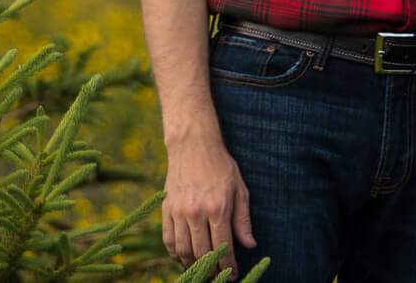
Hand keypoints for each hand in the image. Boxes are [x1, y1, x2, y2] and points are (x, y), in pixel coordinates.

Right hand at [161, 134, 255, 275]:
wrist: (193, 146)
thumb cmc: (221, 166)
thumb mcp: (240, 189)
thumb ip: (243, 220)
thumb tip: (249, 245)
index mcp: (217, 208)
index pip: (223, 247)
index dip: (228, 266)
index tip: (233, 275)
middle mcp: (195, 212)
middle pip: (201, 253)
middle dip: (211, 270)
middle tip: (218, 278)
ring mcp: (178, 212)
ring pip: (183, 251)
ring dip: (193, 266)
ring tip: (203, 272)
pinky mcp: (166, 210)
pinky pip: (168, 240)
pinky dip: (176, 254)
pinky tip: (185, 258)